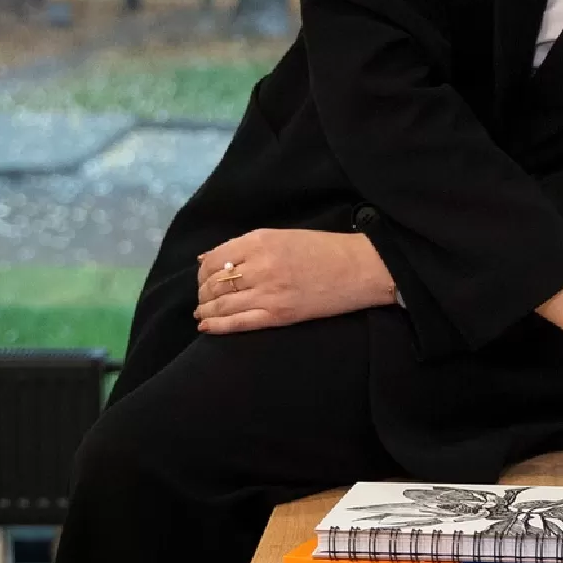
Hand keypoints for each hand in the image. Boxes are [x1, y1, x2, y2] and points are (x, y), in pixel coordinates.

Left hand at [194, 229, 395, 333]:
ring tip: (203, 312)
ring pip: (221, 304)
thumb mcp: (282, 236)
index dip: (203, 271)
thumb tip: (206, 259)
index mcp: (260, 242)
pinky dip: (217, 326)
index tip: (205, 277)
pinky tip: (206, 327)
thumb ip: (245, 246)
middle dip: (203, 292)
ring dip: (206, 309)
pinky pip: (238, 323)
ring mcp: (267, 293)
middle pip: (214, 283)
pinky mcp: (278, 315)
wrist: (360, 270)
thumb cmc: (324, 249)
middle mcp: (259, 267)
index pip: (214, 259)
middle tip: (204, 297)